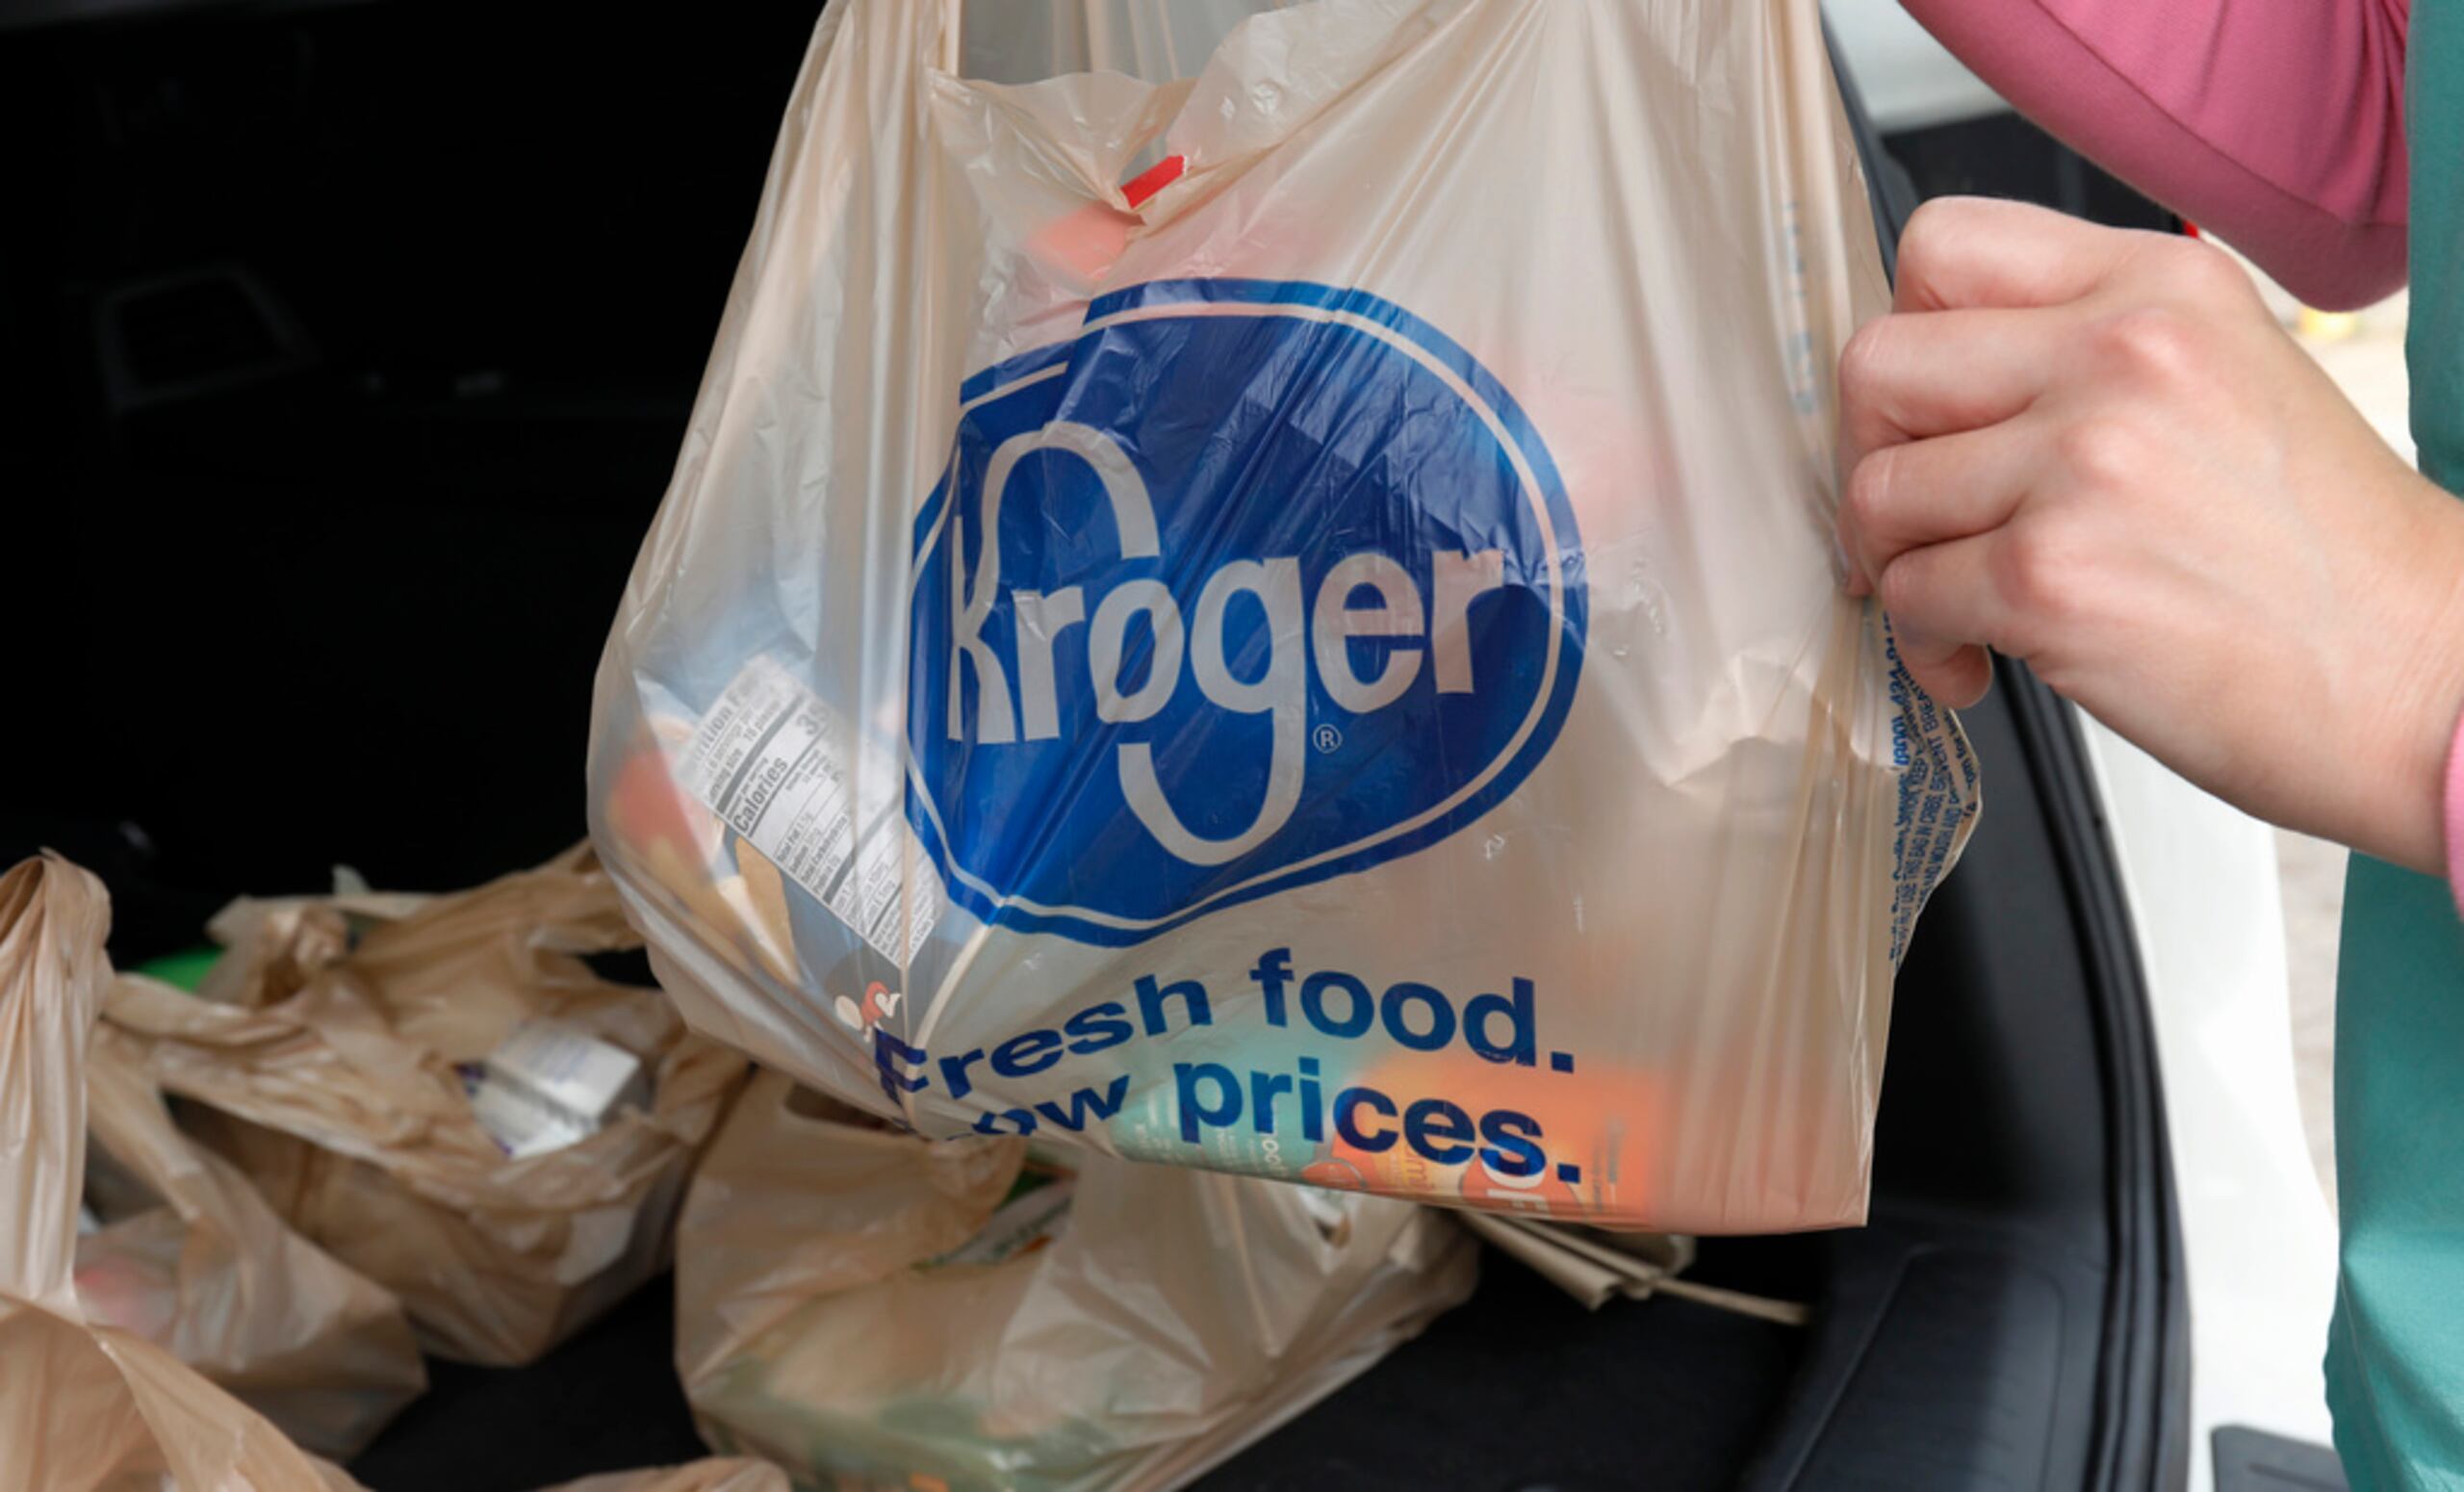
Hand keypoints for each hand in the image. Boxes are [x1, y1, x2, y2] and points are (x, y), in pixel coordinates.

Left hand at [1838, 196, 2463, 874]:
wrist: (2421, 677)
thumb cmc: (2323, 557)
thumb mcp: (2222, 378)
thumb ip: (2084, 350)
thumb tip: (1934, 385)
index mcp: (2158, 283)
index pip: (1940, 245)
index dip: (1905, 334)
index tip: (1924, 410)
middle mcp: (2118, 352)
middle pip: (1878, 365)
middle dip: (1872, 456)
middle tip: (1916, 518)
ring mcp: (2079, 461)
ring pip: (1877, 491)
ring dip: (1896, 565)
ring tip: (1963, 607)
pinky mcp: (2047, 577)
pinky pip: (1905, 594)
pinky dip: (1924, 642)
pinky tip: (1985, 660)